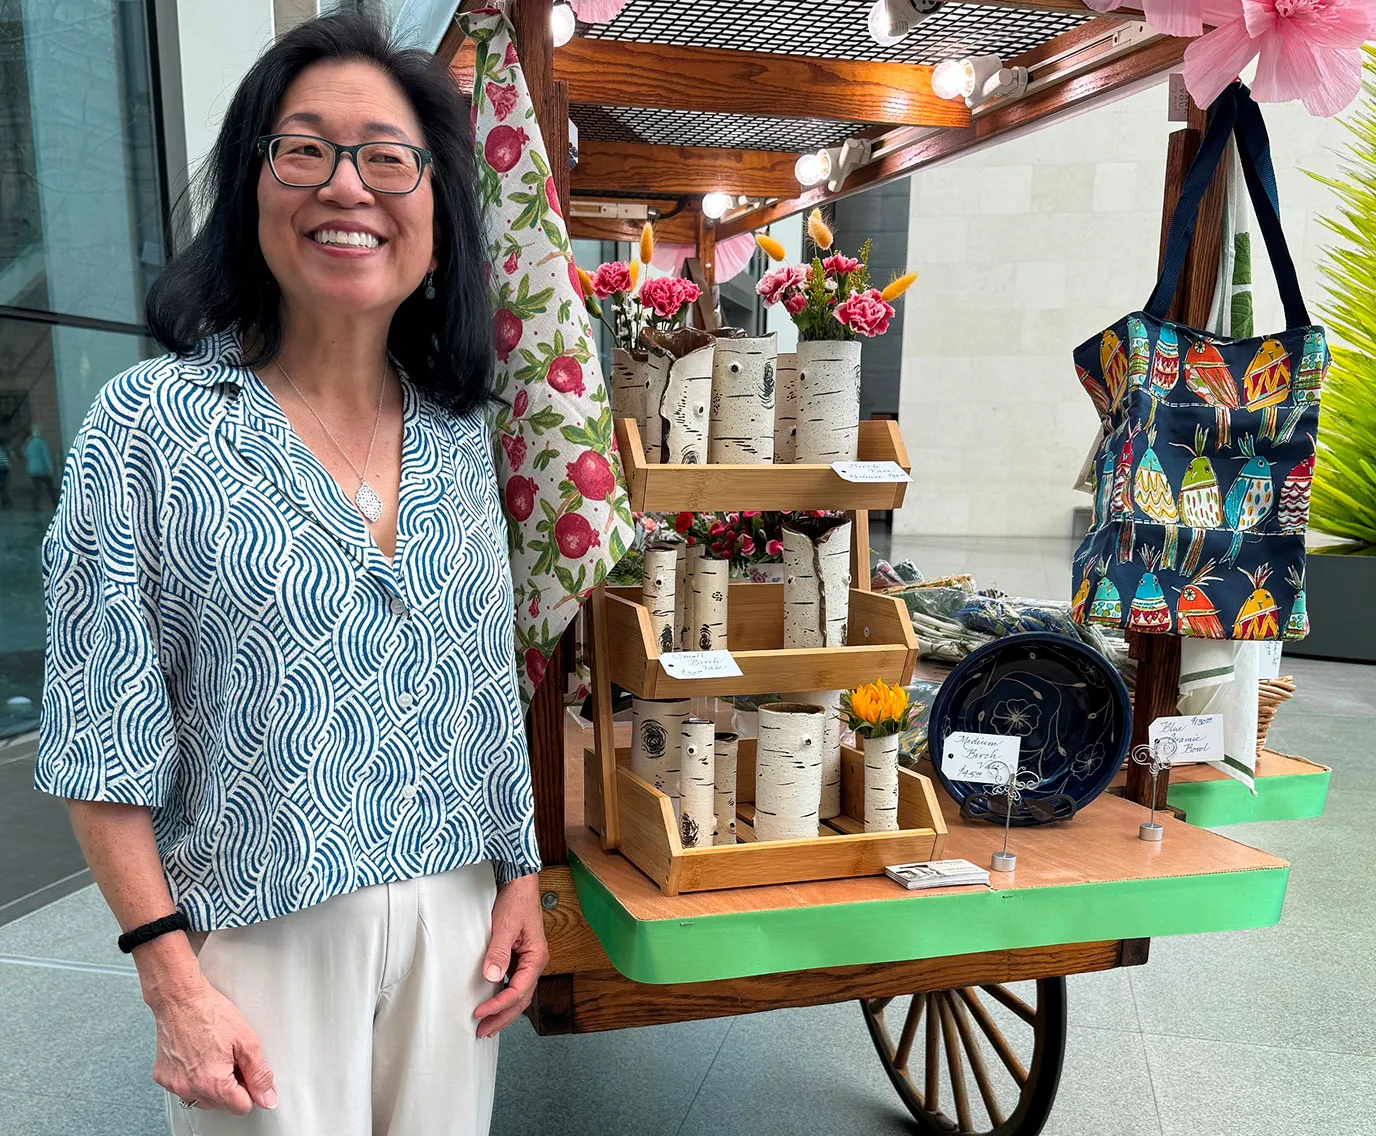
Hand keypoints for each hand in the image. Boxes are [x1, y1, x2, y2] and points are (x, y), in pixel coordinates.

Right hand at [149, 974, 276, 1113]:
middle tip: (232, 1058)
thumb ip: (259, 1074)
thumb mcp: (247, 1042)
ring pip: (203, 1099)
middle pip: (222, 1104)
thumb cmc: (211, 1013)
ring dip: (212, 1084)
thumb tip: (267, 1098)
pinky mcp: (163, 1078)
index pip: (241, 1107)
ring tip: (215, 1056)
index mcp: (213, 1082)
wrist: (181, 999)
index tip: (248, 1073)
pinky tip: (199, 1056)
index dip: (250, 1089)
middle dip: (232, 1086)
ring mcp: (174, 1085)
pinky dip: (194, 1078)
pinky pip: (185, 1088)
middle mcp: (190, 1089)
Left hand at [473, 873, 548, 1037]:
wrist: (519, 883)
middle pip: (521, 999)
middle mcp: (534, 962)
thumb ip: (498, 952)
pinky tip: (491, 1003)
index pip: (518, 991)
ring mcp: (527, 961)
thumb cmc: (516, 900)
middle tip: (482, 1031)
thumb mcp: (505, 925)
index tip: (480, 1013)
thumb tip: (491, 978)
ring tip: (486, 1025)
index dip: (499, 1005)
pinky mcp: (519, 957)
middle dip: (502, 1017)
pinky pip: (513, 984)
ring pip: (518, 994)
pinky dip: (503, 997)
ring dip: (503, 1011)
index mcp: (536, 957)